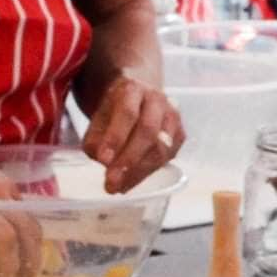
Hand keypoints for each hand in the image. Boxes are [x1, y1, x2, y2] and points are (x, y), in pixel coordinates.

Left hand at [81, 74, 184, 194]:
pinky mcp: (179, 134)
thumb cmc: (113, 112)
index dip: (116, 137)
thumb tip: (105, 161)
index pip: (127, 112)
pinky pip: (167, 157)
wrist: (135, 100)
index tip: (102, 159)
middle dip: (129, 159)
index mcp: (133, 90)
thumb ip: (96, 140)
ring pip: (161, 147)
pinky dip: (147, 172)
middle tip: (112, 181)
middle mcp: (156, 100)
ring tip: (118, 186)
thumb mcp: (97, 119)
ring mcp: (172, 117)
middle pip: (148, 130)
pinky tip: (129, 182)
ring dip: (138, 171)